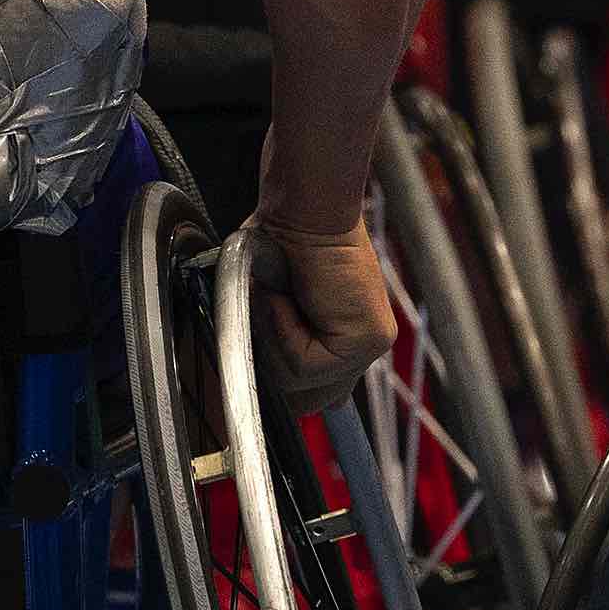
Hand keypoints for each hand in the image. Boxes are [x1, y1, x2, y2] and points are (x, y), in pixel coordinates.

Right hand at [249, 217, 395, 418]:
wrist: (305, 208)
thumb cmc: (281, 241)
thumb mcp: (267, 303)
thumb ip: (267, 343)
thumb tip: (239, 382)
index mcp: (343, 340)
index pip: (318, 394)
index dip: (284, 390)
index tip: (253, 384)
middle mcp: (362, 347)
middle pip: (312, 402)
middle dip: (274, 370)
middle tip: (262, 320)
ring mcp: (369, 345)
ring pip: (302, 385)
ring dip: (273, 341)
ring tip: (276, 295)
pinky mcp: (368, 340)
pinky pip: (306, 364)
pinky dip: (283, 330)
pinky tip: (288, 295)